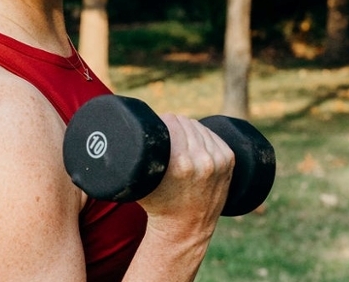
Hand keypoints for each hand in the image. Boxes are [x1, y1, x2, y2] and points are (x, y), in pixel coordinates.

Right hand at [137, 114, 234, 234]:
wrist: (185, 229)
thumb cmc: (158, 204)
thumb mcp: (142, 182)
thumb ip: (132, 158)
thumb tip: (119, 131)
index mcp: (181, 163)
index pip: (171, 121)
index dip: (161, 120)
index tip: (154, 125)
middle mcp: (202, 160)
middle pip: (185, 122)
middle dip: (173, 124)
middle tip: (164, 133)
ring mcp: (218, 161)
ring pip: (199, 127)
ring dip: (188, 128)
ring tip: (177, 138)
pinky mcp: (228, 161)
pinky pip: (213, 135)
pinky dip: (203, 135)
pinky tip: (194, 140)